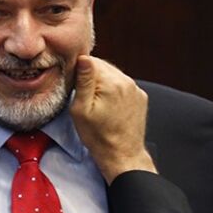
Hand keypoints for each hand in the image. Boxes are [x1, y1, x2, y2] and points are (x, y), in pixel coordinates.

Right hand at [70, 55, 156, 182]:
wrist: (122, 154)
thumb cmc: (98, 136)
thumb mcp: (81, 110)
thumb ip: (83, 81)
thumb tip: (83, 58)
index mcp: (111, 82)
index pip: (90, 60)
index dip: (77, 69)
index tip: (72, 84)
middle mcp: (127, 82)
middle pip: (102, 65)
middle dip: (90, 74)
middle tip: (80, 93)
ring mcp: (136, 89)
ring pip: (112, 74)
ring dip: (101, 81)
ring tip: (94, 100)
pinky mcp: (140, 97)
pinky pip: (122, 84)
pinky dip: (112, 89)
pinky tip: (107, 104)